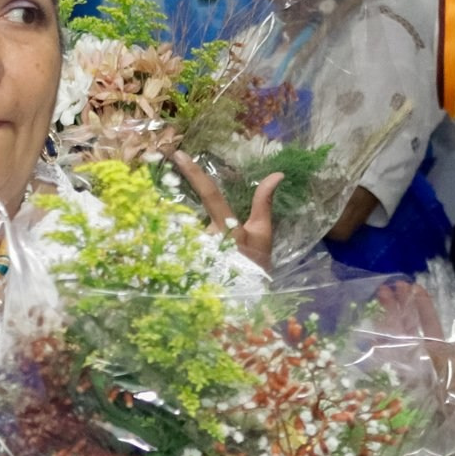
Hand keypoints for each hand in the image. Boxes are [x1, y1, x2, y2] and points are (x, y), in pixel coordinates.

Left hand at [171, 151, 280, 272]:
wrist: (241, 301)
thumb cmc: (255, 266)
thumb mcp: (263, 234)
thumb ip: (264, 203)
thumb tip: (277, 174)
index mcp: (226, 228)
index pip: (210, 195)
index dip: (194, 173)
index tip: (178, 153)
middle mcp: (205, 236)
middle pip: (194, 213)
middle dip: (198, 222)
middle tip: (207, 229)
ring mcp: (191, 249)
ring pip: (188, 227)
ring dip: (192, 236)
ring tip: (205, 259)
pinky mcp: (182, 259)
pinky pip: (181, 240)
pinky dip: (184, 244)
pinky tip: (190, 264)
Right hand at [373, 280, 454, 427]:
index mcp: (442, 346)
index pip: (429, 321)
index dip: (421, 304)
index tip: (412, 286)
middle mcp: (424, 352)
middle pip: (409, 325)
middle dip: (399, 305)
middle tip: (387, 287)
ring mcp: (413, 365)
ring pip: (397, 338)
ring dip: (388, 319)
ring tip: (378, 301)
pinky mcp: (405, 378)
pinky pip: (391, 361)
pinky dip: (380, 349)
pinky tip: (371, 338)